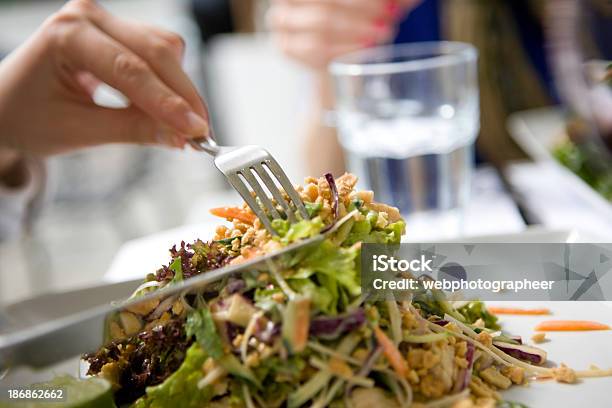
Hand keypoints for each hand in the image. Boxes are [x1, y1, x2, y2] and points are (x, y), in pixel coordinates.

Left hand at [0, 0, 209, 155]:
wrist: (6, 105)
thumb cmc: (28, 117)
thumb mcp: (77, 131)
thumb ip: (132, 130)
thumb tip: (181, 138)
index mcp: (67, 35)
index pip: (130, 69)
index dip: (168, 103)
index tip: (197, 131)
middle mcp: (88, 16)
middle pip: (157, 50)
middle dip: (183, 95)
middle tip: (200, 133)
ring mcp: (106, 20)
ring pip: (165, 49)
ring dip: (180, 89)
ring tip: (182, 127)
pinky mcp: (120, 32)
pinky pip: (160, 53)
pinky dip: (171, 84)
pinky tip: (168, 110)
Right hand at [267, 0, 420, 70]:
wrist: (340, 59)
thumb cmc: (359, 20)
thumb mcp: (377, 6)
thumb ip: (393, 0)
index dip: (364, 0)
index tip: (390, 6)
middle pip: (328, 1)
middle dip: (364, 8)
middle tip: (390, 18)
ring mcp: (282, 19)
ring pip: (322, 21)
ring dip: (356, 29)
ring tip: (381, 35)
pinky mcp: (285, 47)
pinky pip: (315, 48)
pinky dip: (344, 49)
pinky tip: (363, 50)